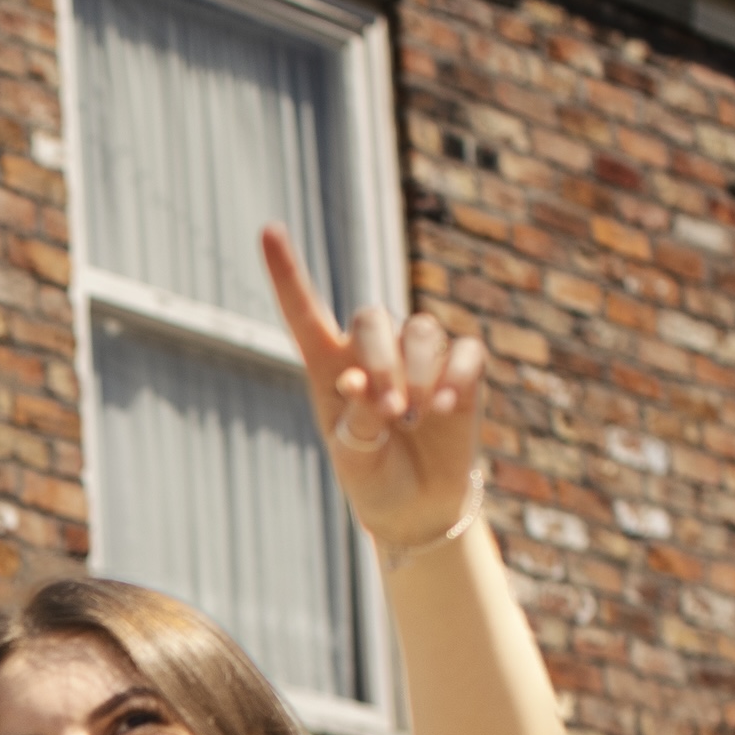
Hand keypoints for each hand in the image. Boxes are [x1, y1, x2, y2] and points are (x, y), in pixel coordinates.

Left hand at [262, 224, 489, 555]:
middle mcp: (372, 352)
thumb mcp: (353, 460)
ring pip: (422, 329)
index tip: (269, 230)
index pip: (305, 312)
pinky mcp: (461, 369)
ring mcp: (419, 356)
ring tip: (416, 417)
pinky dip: (456, 375)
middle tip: (390, 410)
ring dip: (419, 371)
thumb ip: (354, 423)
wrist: (417, 504)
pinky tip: (447, 407)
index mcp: (329, 367)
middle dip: (382, 359)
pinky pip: (464, 350)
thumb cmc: (373, 476)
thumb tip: (360, 383)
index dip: (287, 273)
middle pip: (374, 317)